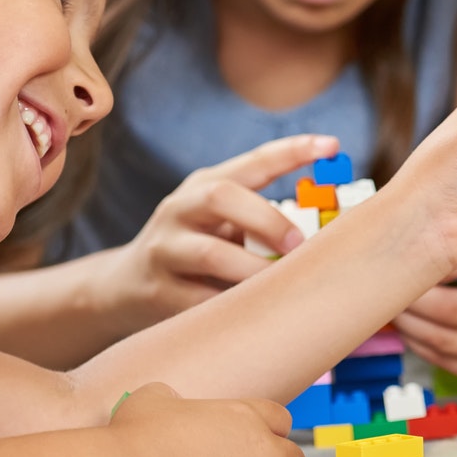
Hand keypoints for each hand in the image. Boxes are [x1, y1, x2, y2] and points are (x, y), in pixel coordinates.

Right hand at [102, 134, 340, 324]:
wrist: (124, 287)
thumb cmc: (196, 251)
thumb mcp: (221, 223)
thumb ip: (262, 221)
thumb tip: (332, 230)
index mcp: (205, 185)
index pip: (253, 161)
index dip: (293, 150)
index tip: (332, 145)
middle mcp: (180, 209)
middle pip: (221, 196)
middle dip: (267, 218)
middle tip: (299, 244)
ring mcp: (164, 249)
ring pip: (210, 252)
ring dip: (254, 269)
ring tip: (280, 284)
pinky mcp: (158, 290)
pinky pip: (200, 299)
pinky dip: (231, 305)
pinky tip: (252, 312)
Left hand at [396, 242, 456, 387]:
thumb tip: (412, 239)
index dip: (440, 260)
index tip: (410, 251)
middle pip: (454, 309)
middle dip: (413, 299)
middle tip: (387, 283)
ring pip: (447, 341)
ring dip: (411, 326)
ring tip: (394, 307)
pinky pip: (450, 363)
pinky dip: (423, 345)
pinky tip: (411, 329)